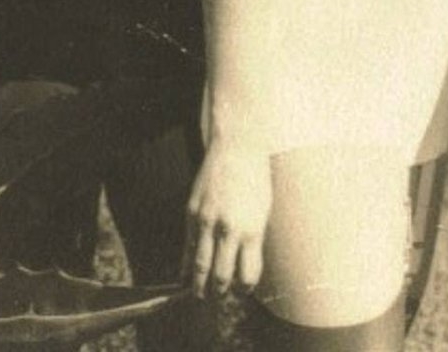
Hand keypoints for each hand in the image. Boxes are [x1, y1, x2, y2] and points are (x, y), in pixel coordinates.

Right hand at [182, 135, 271, 298]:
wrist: (237, 148)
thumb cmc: (255, 180)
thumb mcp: (262, 213)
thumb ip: (252, 241)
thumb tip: (242, 268)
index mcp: (252, 230)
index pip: (247, 276)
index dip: (243, 290)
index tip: (241, 291)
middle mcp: (229, 229)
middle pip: (221, 277)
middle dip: (219, 294)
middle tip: (218, 300)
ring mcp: (207, 221)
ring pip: (199, 266)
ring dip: (199, 286)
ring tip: (199, 296)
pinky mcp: (191, 213)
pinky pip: (187, 247)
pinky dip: (185, 266)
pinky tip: (184, 276)